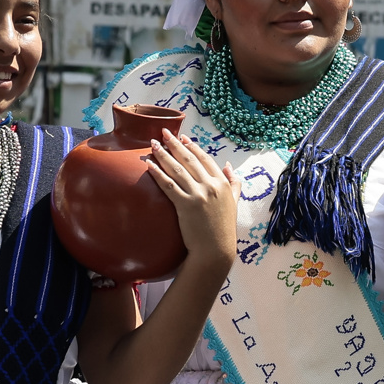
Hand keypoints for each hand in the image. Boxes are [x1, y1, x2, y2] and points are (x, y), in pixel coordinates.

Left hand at [148, 130, 238, 268]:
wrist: (216, 250)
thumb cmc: (224, 228)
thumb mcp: (235, 202)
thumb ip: (233, 183)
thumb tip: (228, 166)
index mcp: (222, 183)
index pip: (205, 159)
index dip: (192, 147)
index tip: (183, 138)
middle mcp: (211, 186)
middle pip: (189, 159)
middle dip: (174, 144)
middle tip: (162, 133)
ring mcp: (198, 195)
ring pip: (177, 169)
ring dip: (163, 154)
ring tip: (152, 144)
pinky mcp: (185, 205)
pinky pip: (168, 185)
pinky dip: (157, 173)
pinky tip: (148, 164)